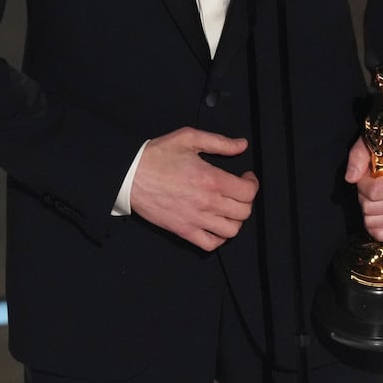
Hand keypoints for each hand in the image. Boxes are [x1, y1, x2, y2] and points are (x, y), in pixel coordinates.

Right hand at [130, 128, 258, 251]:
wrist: (129, 175)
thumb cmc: (157, 156)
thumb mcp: (189, 138)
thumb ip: (219, 142)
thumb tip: (241, 145)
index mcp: (211, 179)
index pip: (247, 192)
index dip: (252, 184)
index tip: (246, 178)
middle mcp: (206, 203)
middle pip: (243, 212)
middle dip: (246, 200)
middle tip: (238, 191)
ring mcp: (195, 220)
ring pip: (231, 231)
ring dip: (235, 219)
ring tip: (228, 208)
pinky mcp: (183, 231)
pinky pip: (211, 244)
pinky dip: (219, 238)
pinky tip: (216, 225)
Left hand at [346, 136, 382, 241]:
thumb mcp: (372, 146)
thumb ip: (358, 156)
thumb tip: (351, 178)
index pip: (374, 191)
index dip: (362, 184)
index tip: (367, 176)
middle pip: (370, 208)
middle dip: (364, 196)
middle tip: (371, 187)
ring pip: (372, 222)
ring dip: (368, 210)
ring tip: (377, 197)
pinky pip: (380, 234)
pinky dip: (374, 224)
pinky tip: (380, 211)